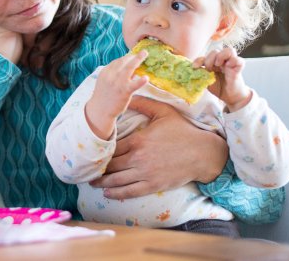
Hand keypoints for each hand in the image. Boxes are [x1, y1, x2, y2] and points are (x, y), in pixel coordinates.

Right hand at [85, 51, 147, 138]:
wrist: (100, 110)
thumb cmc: (104, 96)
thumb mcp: (105, 82)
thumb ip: (113, 74)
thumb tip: (127, 69)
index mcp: (105, 72)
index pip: (117, 61)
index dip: (126, 58)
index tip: (133, 56)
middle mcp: (111, 75)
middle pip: (123, 61)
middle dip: (133, 56)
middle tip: (142, 52)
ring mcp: (118, 83)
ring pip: (129, 68)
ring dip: (138, 59)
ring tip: (145, 54)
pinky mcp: (124, 91)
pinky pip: (134, 84)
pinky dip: (140, 81)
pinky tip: (146, 78)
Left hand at [89, 96, 227, 199]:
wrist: (202, 153)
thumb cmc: (183, 131)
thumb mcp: (163, 112)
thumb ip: (144, 104)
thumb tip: (129, 93)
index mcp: (138, 140)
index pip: (112, 147)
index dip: (101, 151)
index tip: (91, 152)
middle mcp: (138, 158)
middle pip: (111, 165)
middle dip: (98, 168)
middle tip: (86, 169)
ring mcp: (145, 174)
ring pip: (117, 180)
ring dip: (103, 183)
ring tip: (93, 183)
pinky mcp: (153, 185)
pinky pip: (130, 191)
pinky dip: (117, 193)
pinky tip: (108, 193)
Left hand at [195, 47, 251, 110]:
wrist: (230, 97)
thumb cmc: (219, 87)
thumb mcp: (207, 81)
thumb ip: (201, 74)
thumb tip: (192, 69)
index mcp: (213, 63)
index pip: (205, 56)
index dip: (199, 60)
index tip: (194, 67)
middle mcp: (222, 61)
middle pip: (216, 51)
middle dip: (209, 59)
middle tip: (209, 69)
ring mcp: (231, 63)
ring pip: (229, 50)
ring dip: (221, 56)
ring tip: (218, 65)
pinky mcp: (239, 68)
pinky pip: (239, 60)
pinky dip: (233, 61)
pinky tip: (228, 67)